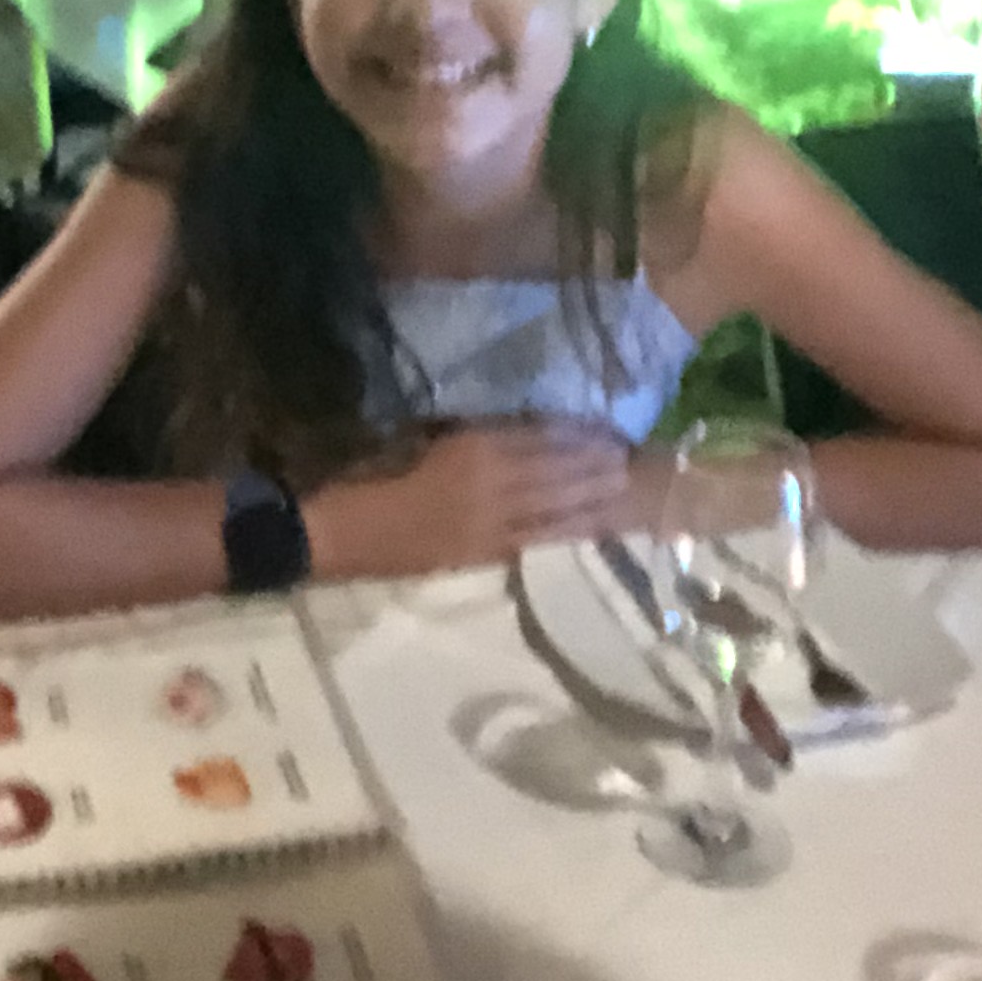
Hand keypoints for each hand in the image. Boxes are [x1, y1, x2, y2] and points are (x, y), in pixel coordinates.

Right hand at [307, 419, 630, 581]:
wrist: (350, 532)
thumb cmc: (376, 473)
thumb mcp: (427, 438)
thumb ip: (471, 436)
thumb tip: (516, 431)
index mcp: (474, 450)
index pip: (540, 439)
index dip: (576, 435)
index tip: (605, 427)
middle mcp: (493, 486)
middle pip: (558, 474)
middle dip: (595, 468)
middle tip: (631, 459)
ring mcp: (493, 524)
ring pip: (555, 509)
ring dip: (592, 500)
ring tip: (623, 489)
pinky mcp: (486, 553)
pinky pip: (537, 539)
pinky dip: (566, 529)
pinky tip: (587, 525)